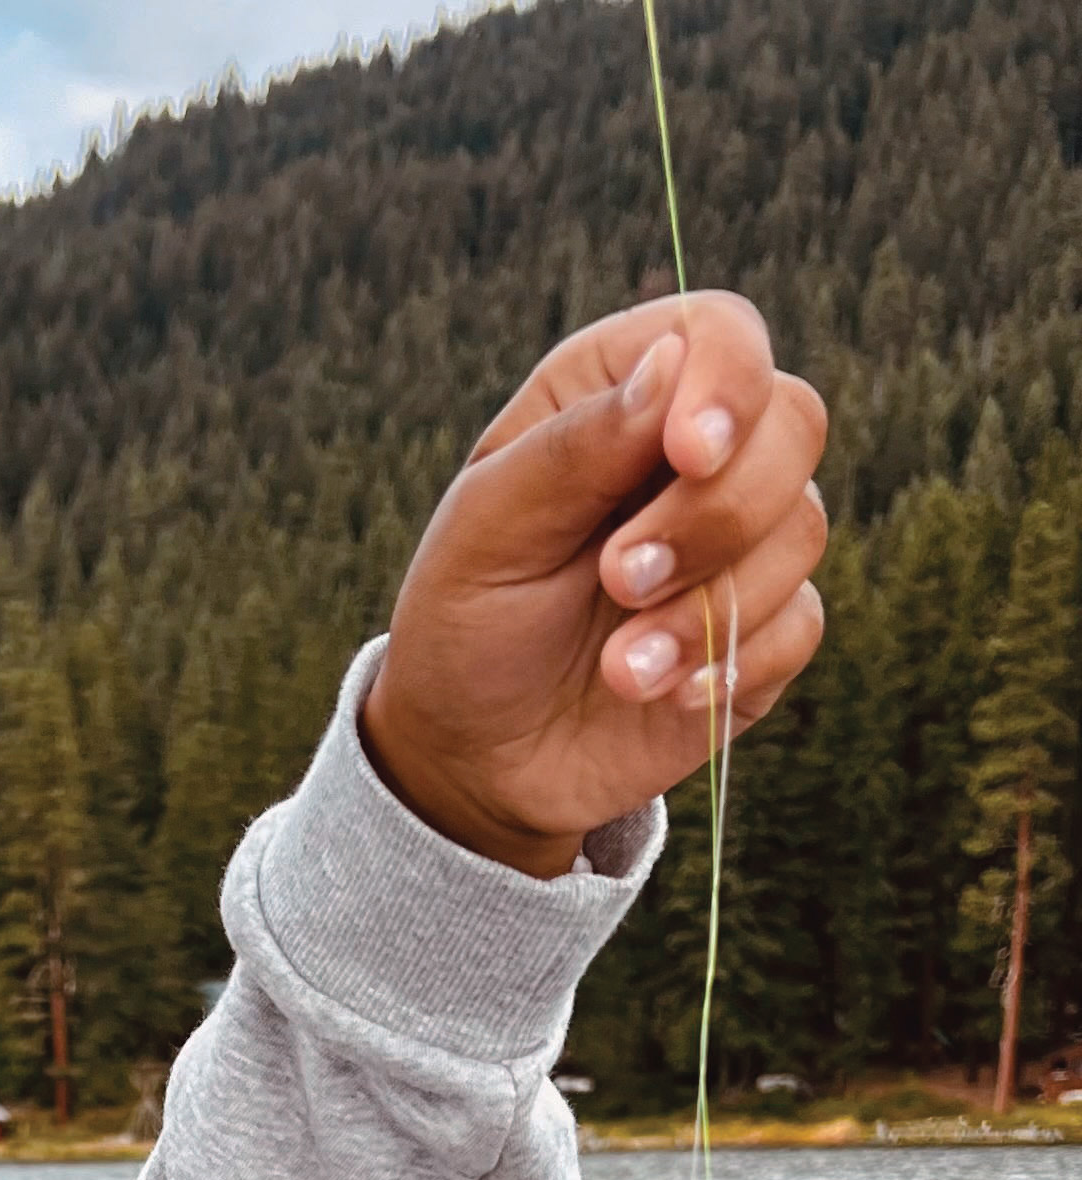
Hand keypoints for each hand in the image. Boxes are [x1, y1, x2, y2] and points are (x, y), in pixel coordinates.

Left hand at [361, 294, 827, 876]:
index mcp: (619, 397)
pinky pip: (801, 623)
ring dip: (709, 607)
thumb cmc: (466, 625)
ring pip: (803, 528)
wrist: (474, 757)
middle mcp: (692, 457)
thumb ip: (575, 445)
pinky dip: (734, 663)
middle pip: (793, 424)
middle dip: (715, 513)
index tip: (687, 454)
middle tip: (619, 581)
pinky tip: (661, 695)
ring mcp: (736, 542)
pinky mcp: (761, 628)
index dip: (727, 382)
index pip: (721, 333)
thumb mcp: (487, 532)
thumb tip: (669, 364)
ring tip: (618, 669)